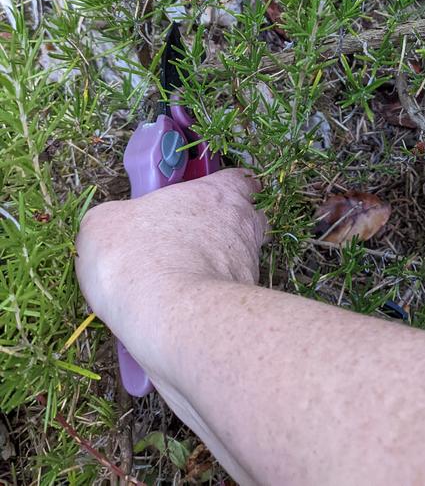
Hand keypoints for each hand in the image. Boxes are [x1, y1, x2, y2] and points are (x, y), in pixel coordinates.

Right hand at [75, 168, 266, 347]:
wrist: (170, 314)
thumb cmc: (137, 255)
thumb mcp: (103, 224)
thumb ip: (116, 219)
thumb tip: (114, 229)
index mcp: (216, 193)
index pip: (240, 181)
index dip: (228, 189)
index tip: (212, 201)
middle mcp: (242, 224)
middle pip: (249, 220)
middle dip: (230, 231)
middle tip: (196, 247)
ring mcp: (249, 264)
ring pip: (244, 260)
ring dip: (223, 269)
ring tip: (186, 286)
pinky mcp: (246, 303)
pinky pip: (232, 297)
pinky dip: (216, 302)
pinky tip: (188, 313)